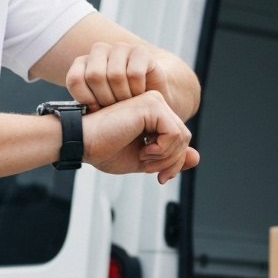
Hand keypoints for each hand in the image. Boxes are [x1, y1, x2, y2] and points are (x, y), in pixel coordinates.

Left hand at [66, 42, 169, 111]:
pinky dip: (137, 89)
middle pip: (95, 75)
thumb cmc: (118, 106)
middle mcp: (100, 50)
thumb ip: (81, 105)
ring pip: (115, 74)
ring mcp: (121, 48)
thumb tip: (72, 116)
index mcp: (83, 62)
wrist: (149, 101)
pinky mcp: (141, 51)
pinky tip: (140, 94)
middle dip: (106, 98)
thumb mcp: (95, 108)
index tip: (96, 108)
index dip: (86, 98)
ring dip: (123, 95)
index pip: (75, 78)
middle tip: (115, 107)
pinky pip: (135, 73)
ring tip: (128, 102)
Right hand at [82, 90, 199, 183]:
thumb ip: (170, 158)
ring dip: (165, 157)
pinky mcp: (152, 105)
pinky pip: (175, 133)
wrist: (81, 142)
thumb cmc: (104, 149)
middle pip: (184, 138)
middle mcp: (155, 103)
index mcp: (153, 115)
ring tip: (143, 157)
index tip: (159, 176)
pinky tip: (143, 150)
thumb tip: (196, 158)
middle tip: (150, 170)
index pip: (180, 139)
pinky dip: (162, 150)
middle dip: (171, 161)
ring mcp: (154, 101)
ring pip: (182, 136)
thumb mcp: (144, 160)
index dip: (174, 162)